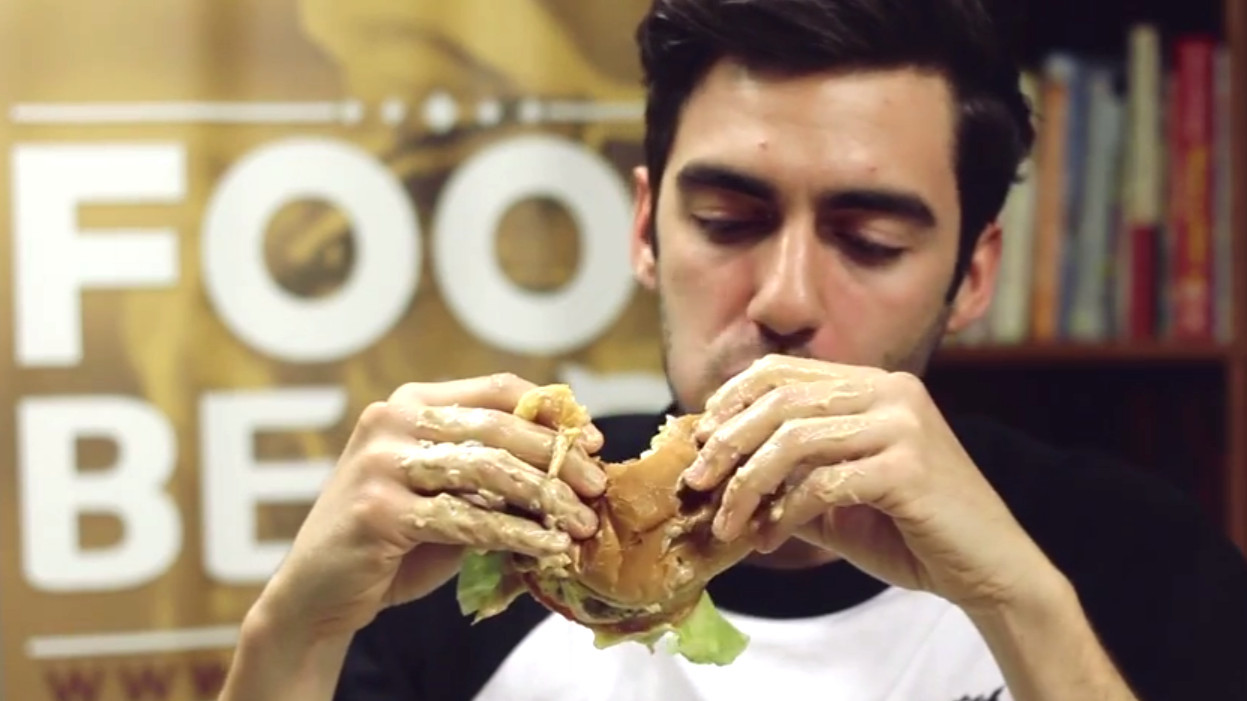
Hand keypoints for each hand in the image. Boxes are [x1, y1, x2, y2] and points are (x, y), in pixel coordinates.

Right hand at [255, 374, 606, 641]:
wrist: (319, 591)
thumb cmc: (394, 539)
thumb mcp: (448, 492)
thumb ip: (494, 471)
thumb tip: (576, 462)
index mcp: (411, 403)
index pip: (497, 389)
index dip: (551, 413)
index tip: (592, 441)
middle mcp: (391, 421)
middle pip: (499, 427)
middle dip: (558, 459)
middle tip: (598, 487)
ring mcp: (380, 463)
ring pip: (489, 471)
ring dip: (546, 499)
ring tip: (581, 524)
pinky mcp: (378, 510)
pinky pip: (468, 519)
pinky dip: (517, 535)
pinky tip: (548, 548)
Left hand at [681, 354, 1058, 612]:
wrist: (990, 570)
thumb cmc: (912, 531)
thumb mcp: (837, 496)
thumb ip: (789, 474)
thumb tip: (717, 468)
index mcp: (874, 384)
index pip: (782, 369)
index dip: (732, 398)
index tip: (700, 437)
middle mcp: (890, 391)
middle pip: (780, 400)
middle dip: (727, 443)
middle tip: (696, 482)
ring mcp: (904, 425)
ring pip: (794, 440)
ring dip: (748, 484)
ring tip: (728, 522)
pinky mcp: (910, 468)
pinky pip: (824, 484)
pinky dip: (786, 514)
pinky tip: (770, 540)